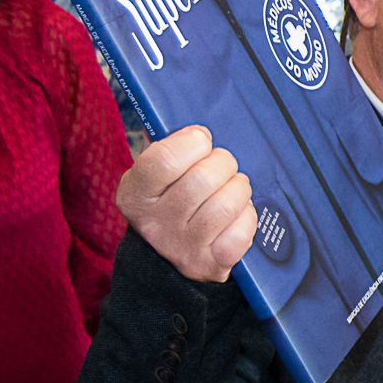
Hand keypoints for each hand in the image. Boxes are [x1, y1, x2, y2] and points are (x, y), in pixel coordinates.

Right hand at [115, 125, 255, 282]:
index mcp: (134, 194)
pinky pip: (242, 232)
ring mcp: (182, 247)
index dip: (192, 142)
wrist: (165, 258)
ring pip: (226, 205)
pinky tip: (239, 212)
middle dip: (223, 162)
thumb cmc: (168, 201)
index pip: (164, 159)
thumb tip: (178, 117)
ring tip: (234, 185)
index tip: (201, 139)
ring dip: (239, 188)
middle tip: (223, 164)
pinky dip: (248, 216)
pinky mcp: (210, 264)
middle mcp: (154, 223)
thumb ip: (164, 144)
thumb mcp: (153, 174)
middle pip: (203, 179)